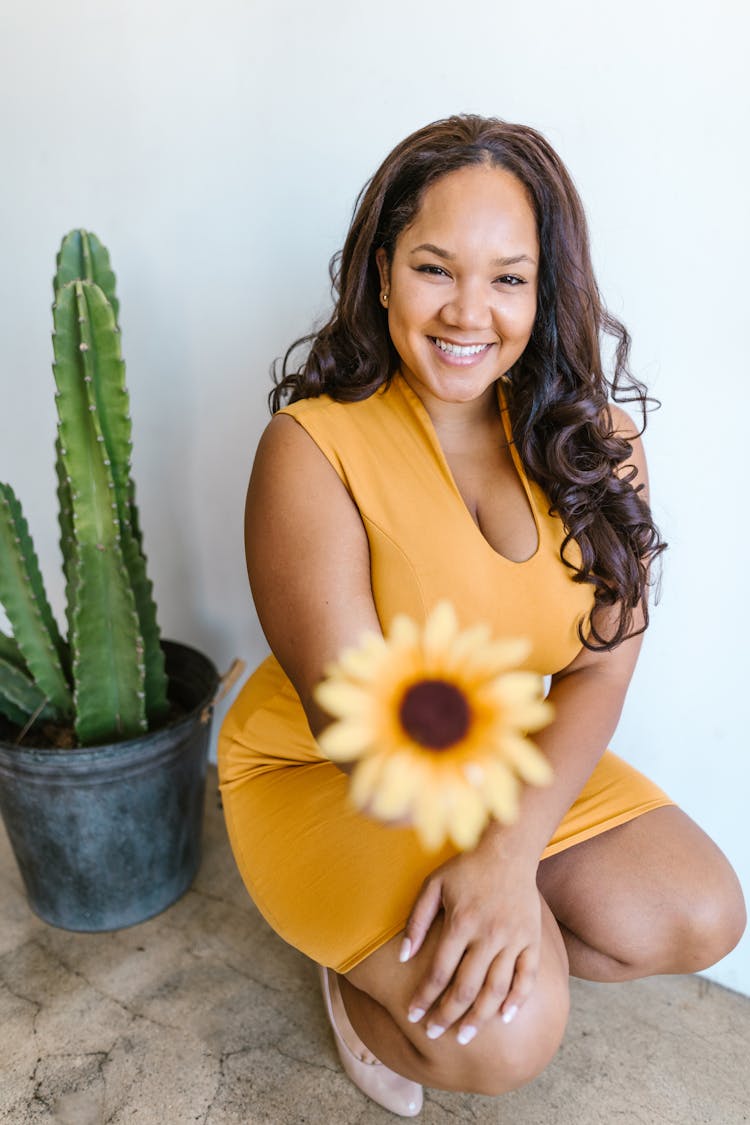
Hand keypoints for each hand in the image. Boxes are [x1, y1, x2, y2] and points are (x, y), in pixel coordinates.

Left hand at [400, 846, 541, 1043]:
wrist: (509, 851)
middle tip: (434, 1034)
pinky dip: (517, 1001)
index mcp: (461, 922)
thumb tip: (404, 957)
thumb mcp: (433, 885)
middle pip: (466, 988)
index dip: (424, 998)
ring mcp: (513, 939)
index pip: (439, 972)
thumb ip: (416, 920)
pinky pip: (527, 978)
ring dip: (479, 1017)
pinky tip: (504, 1018)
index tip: (412, 1015)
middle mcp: (488, 935)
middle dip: (447, 1016)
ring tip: (464, 1037)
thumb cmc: (466, 868)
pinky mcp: (532, 940)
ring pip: (496, 989)